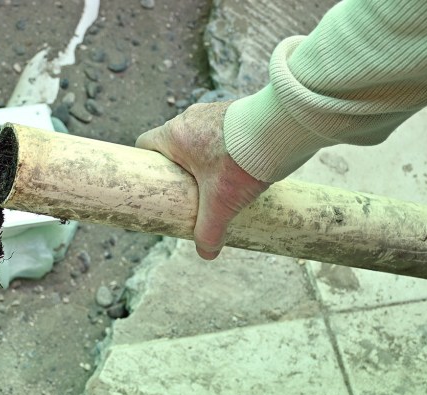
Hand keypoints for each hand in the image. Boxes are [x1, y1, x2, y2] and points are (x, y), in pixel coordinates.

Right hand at [136, 101, 269, 259]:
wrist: (281, 128)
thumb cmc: (242, 160)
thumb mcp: (221, 203)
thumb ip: (209, 231)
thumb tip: (206, 253)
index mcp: (174, 134)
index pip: (145, 144)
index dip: (147, 165)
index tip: (158, 183)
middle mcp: (190, 117)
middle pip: (173, 144)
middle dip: (179, 167)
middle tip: (191, 190)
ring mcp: (213, 111)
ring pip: (198, 136)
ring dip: (204, 156)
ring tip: (219, 179)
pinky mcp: (235, 109)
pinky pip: (220, 130)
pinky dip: (225, 146)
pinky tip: (239, 163)